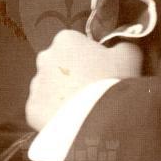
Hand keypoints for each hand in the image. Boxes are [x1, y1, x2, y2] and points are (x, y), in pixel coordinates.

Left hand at [25, 30, 142, 131]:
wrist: (100, 119)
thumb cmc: (113, 81)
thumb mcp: (129, 55)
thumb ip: (122, 44)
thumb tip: (119, 46)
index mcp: (66, 40)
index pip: (75, 45)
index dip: (88, 58)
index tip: (99, 71)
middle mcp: (45, 58)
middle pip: (58, 65)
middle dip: (70, 75)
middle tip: (90, 90)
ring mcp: (36, 84)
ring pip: (49, 88)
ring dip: (60, 94)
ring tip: (81, 108)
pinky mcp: (32, 108)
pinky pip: (43, 109)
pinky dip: (53, 114)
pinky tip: (70, 119)